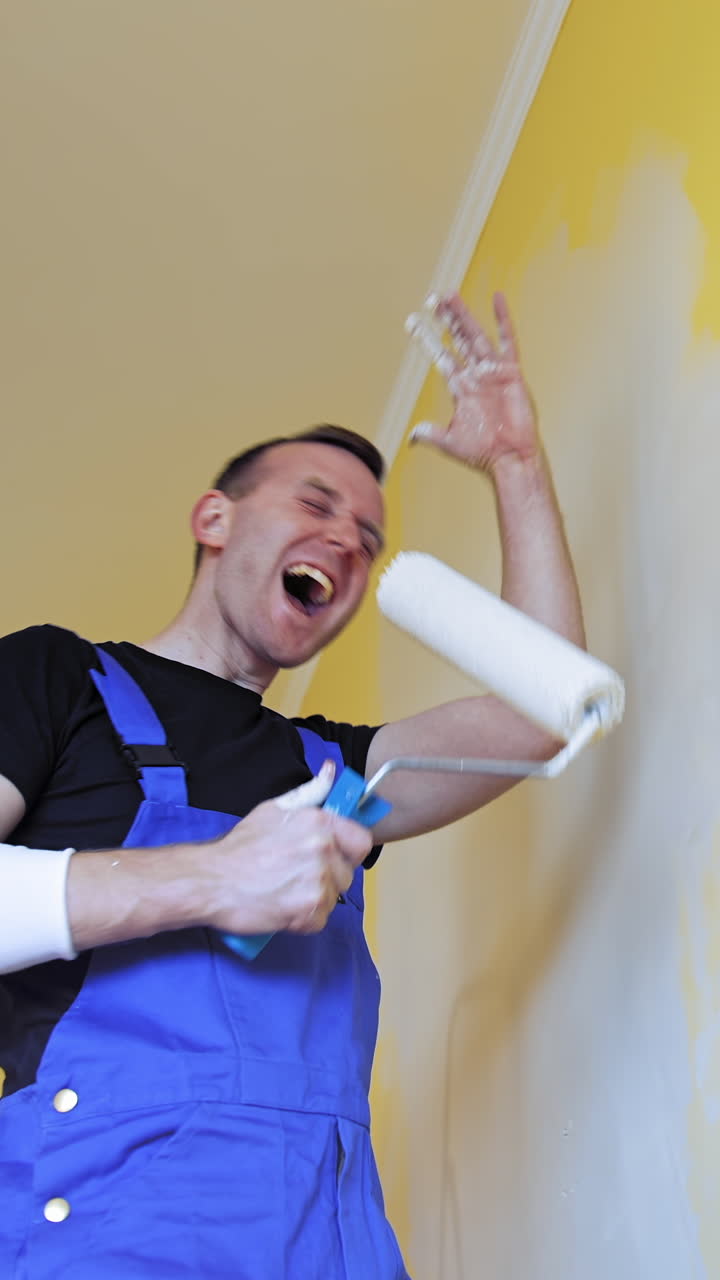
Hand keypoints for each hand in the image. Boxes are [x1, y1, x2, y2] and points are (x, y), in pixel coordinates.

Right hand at [205, 762, 373, 935]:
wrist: (210, 880)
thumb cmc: (239, 846)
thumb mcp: (274, 809)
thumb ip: (310, 792)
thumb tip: (331, 772)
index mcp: (319, 822)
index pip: (361, 841)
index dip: (349, 851)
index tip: (334, 856)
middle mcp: (323, 850)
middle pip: (347, 873)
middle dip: (327, 877)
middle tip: (296, 875)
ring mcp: (317, 883)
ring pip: (333, 897)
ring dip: (314, 898)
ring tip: (285, 890)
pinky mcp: (308, 912)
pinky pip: (320, 919)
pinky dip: (304, 919)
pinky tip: (283, 906)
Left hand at [407, 292, 539, 472]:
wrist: (509, 458)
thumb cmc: (482, 452)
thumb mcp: (450, 442)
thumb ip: (431, 434)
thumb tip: (412, 436)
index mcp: (461, 388)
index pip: (441, 356)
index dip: (427, 339)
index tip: (413, 322)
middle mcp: (475, 375)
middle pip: (456, 339)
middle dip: (445, 319)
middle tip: (432, 299)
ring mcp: (492, 372)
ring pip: (475, 335)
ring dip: (462, 315)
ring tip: (450, 295)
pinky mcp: (510, 372)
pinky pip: (507, 341)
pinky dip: (503, 320)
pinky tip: (497, 298)